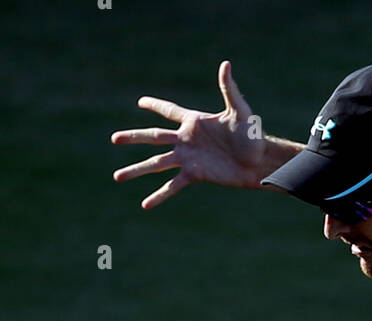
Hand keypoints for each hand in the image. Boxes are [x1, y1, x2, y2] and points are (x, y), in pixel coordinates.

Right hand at [110, 60, 266, 208]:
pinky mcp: (194, 175)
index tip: (140, 102)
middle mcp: (186, 140)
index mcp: (194, 121)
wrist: (257, 162)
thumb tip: (225, 64)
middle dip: (134, 137)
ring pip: (156, 164)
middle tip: (114, 138)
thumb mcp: (239, 110)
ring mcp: (188, 158)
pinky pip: (172, 186)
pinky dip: (159, 195)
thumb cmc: (251, 135)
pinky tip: (145, 204)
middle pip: (153, 137)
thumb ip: (228, 89)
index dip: (155, 105)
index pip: (169, 111)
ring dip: (136, 169)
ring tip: (117, 176)